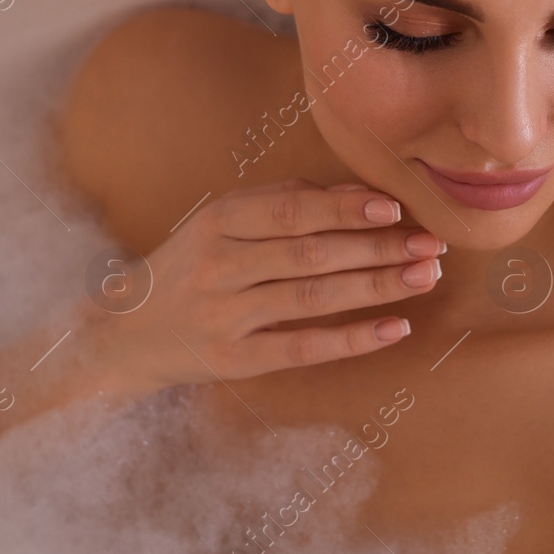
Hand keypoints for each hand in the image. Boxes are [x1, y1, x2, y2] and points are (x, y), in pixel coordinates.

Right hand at [88, 177, 444, 394]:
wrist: (122, 333)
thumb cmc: (187, 267)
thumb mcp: (220, 222)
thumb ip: (283, 202)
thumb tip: (355, 192)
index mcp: (217, 220)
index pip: (292, 210)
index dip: (346, 208)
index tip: (394, 208)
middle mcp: (219, 264)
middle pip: (311, 252)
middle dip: (379, 247)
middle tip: (431, 243)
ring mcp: (225, 315)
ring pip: (313, 297)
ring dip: (377, 287)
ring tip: (424, 277)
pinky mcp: (233, 361)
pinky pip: (302, 347)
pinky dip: (352, 339)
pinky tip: (394, 328)